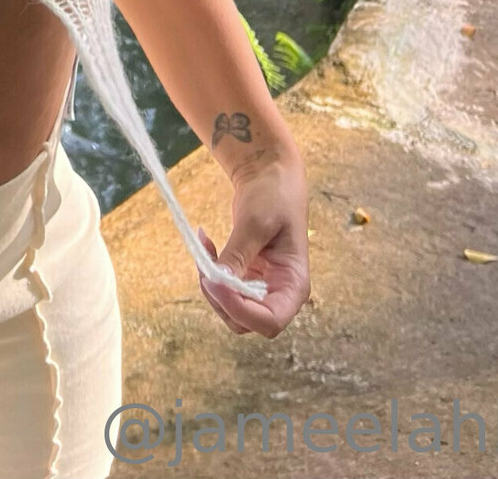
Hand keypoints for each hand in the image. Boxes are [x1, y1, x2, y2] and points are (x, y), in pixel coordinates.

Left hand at [195, 152, 309, 339]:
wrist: (270, 176)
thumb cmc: (273, 196)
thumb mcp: (256, 223)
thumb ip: (238, 254)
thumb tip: (218, 283)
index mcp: (294, 285)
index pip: (270, 321)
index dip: (241, 309)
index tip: (216, 282)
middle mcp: (279, 293)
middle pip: (246, 321)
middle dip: (220, 299)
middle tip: (204, 265)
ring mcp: (261, 287)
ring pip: (230, 309)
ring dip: (210, 286)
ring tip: (203, 249)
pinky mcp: (245, 276)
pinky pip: (223, 288)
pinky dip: (209, 272)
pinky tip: (205, 242)